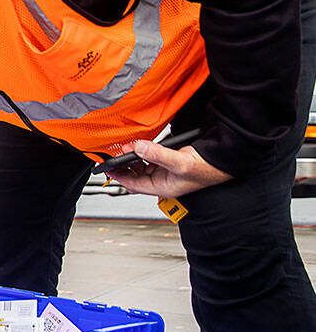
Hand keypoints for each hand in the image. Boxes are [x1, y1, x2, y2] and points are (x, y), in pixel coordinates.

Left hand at [105, 141, 230, 197]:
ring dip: (132, 155)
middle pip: (135, 174)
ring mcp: (166, 169)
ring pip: (142, 164)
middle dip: (124, 164)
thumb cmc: (208, 169)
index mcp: (162, 187)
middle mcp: (162, 180)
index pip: (133, 184)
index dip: (118, 176)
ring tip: (125, 146)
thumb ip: (157, 155)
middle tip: (114, 153)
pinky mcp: (170, 158)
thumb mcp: (180, 163)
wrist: (225, 158)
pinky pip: (151, 155)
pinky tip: (139, 144)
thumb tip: (139, 148)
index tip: (107, 167)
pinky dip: (143, 150)